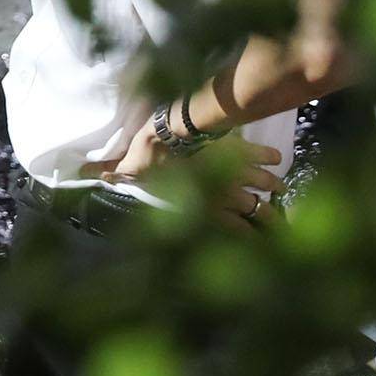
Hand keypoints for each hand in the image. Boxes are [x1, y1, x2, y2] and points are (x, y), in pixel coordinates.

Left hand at [99, 117, 282, 230]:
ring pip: (262, 183)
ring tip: (281, 190)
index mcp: (204, 207)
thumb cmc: (147, 157)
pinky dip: (269, 156)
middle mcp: (224, 194)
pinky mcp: (235, 147)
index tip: (261, 243)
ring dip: (273, 186)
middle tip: (282, 225)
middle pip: (257, 210)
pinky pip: (258, 153)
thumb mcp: (132, 172)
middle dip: (271, 218)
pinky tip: (278, 158)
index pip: (234, 228)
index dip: (249, 237)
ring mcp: (232, 170)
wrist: (167, 132)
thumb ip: (119, 175)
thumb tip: (93, 174)